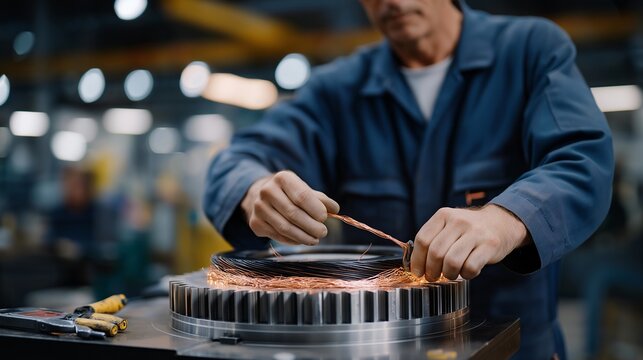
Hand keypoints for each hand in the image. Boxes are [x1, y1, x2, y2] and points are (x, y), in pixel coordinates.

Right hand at [241, 170, 339, 245]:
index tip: (325, 218)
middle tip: (323, 232)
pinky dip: (293, 241)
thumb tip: (335, 209)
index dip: (315, 209)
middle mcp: (267, 191)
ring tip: (315, 239)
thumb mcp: (304, 190)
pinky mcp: (255, 224)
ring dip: (303, 236)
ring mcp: (259, 208)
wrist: (260, 195)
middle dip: (311, 226)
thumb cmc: (289, 193)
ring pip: (285, 228)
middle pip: (293, 213)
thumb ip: (321, 200)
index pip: (301, 196)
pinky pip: (278, 236)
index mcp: (282, 178)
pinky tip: (301, 239)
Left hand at [411, 204, 529, 280]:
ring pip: (452, 262)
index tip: (417, 271)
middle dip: (431, 270)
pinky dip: (466, 275)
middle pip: (436, 252)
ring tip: (450, 274)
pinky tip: (467, 271)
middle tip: (432, 277)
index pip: (423, 239)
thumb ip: (433, 239)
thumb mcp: (449, 225)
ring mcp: (475, 232)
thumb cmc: (468, 230)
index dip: (417, 260)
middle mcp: (458, 221)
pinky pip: (470, 267)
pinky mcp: (489, 245)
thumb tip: (415, 265)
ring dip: (448, 274)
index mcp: (444, 215)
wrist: (502, 223)